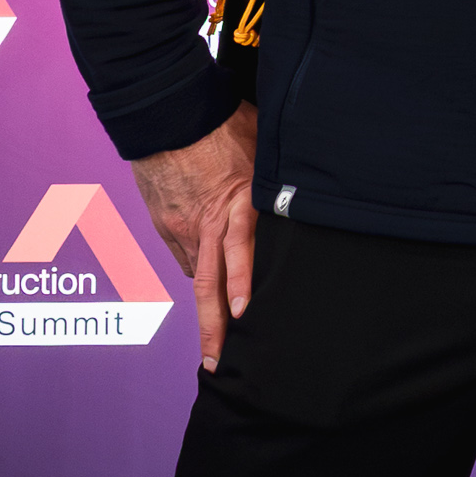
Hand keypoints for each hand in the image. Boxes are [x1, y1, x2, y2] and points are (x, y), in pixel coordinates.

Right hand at [132, 103, 259, 371]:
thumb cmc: (221, 122)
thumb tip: (310, 186)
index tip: (243, 312)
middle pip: (206, 283)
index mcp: (234, 202)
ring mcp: (181, 226)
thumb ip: (280, 177)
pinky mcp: (165, 223)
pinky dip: (197, 270)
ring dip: (207, 306)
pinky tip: (209, 280)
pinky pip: (184, 255)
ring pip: (196, 274)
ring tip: (215, 341)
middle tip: (215, 363)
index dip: (241, 281)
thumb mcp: (263, 146)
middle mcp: (205, 222)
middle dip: (212, 328)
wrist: (167, 113)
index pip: (238, 249)